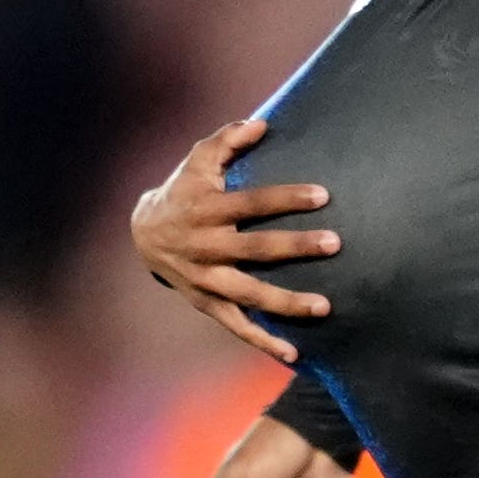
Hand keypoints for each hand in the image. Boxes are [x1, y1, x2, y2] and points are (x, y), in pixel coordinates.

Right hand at [131, 117, 338, 361]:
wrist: (144, 233)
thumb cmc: (183, 190)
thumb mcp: (197, 160)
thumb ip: (227, 140)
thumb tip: (262, 124)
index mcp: (207, 210)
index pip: (252, 203)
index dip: (286, 198)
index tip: (322, 196)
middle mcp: (206, 247)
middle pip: (257, 250)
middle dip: (296, 247)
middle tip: (334, 244)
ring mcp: (207, 280)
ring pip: (250, 295)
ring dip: (287, 302)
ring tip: (324, 306)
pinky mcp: (208, 304)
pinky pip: (238, 327)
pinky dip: (264, 341)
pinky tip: (294, 353)